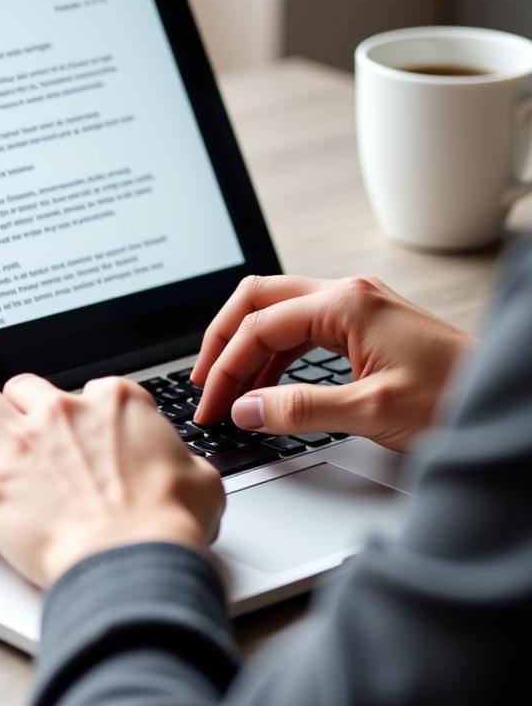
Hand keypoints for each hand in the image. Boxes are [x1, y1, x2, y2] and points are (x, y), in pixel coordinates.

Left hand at [0, 375, 224, 587]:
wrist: (135, 560)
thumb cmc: (168, 524)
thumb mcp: (201, 479)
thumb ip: (182, 460)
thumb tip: (181, 466)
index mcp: (113, 402)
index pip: (88, 390)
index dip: (80, 413)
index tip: (77, 434)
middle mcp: (61, 412)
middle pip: (23, 389)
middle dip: (17, 406)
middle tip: (15, 430)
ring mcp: (22, 444)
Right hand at [191, 274, 475, 451]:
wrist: (505, 397)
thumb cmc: (456, 398)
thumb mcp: (371, 411)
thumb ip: (300, 409)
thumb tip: (246, 409)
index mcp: (346, 304)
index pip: (261, 326)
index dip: (226, 367)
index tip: (212, 403)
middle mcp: (348, 295)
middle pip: (258, 300)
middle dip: (223, 340)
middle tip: (203, 381)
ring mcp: (356, 306)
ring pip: (277, 312)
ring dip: (246, 348)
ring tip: (228, 388)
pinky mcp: (363, 325)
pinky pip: (301, 329)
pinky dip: (273, 354)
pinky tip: (265, 383)